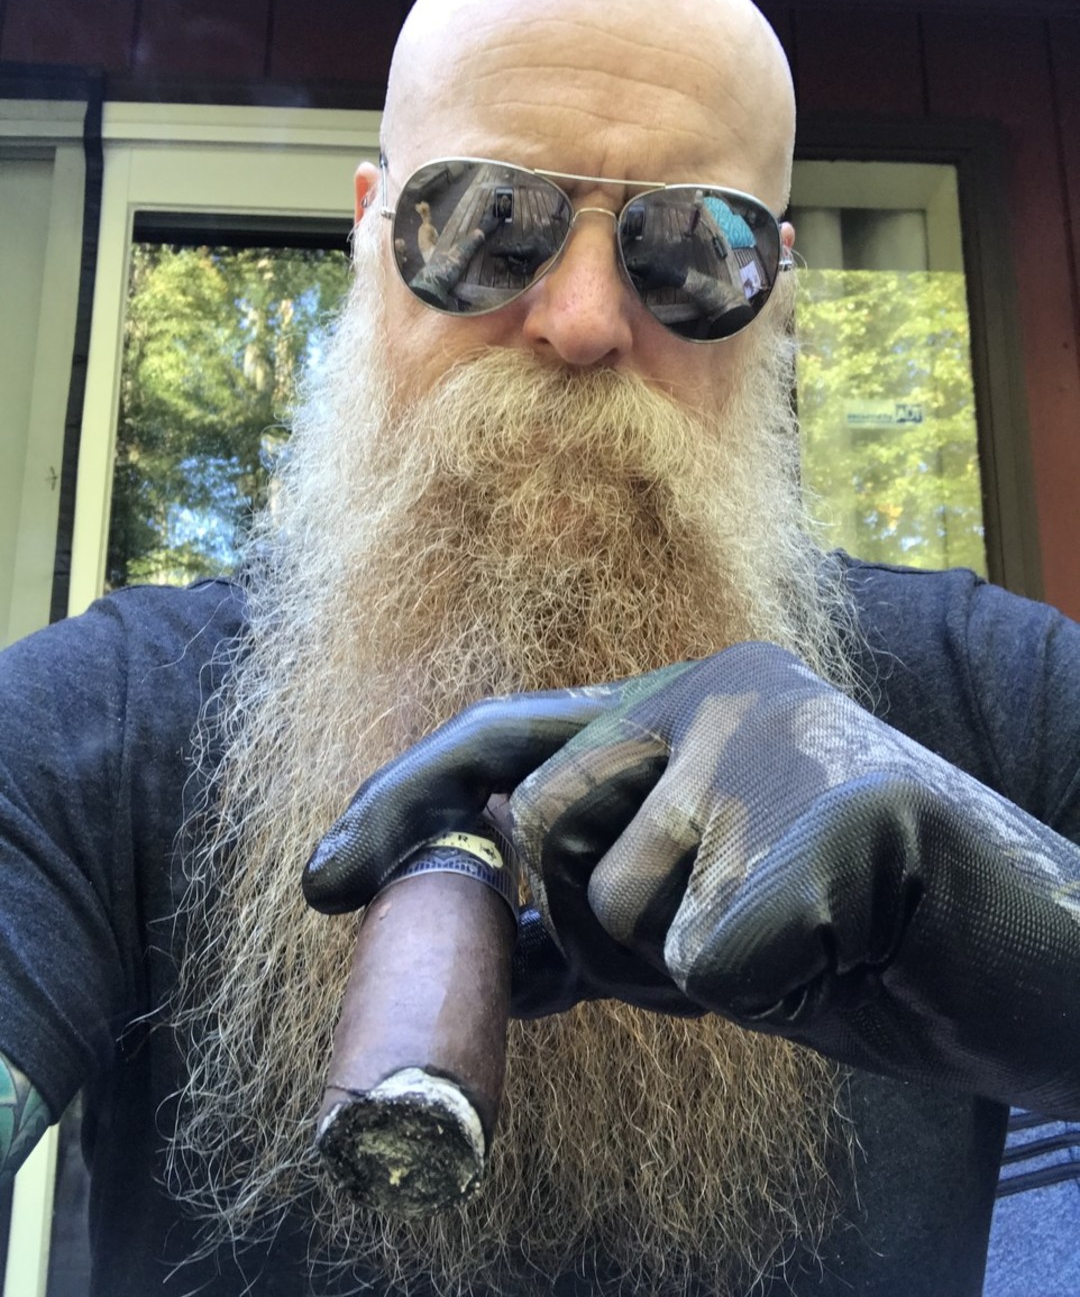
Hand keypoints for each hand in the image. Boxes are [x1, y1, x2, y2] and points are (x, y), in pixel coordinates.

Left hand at [305, 643, 1079, 1110]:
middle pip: (543, 835)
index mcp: (672, 699)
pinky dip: (763, 988)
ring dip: (690, 969)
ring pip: (624, 910)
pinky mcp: (843, 810)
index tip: (326, 883)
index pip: (502, 739)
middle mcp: (713, 689)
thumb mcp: (686, 913)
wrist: (1017, 955)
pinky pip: (711, 961)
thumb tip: (458, 931)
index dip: (404, 806)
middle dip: (595, 932)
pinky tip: (838, 947)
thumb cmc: (842, 928)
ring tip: (793, 935)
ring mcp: (776, 739)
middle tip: (701, 943)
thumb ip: (579, 906)